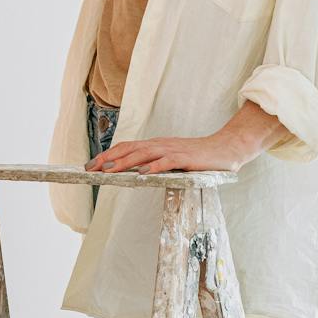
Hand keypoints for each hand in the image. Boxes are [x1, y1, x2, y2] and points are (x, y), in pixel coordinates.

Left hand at [85, 132, 242, 175]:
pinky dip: (153, 167)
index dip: (108, 154)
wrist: (225, 150)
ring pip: (144, 154)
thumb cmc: (198, 158)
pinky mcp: (186, 158)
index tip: (91, 164)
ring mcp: (173, 150)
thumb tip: (134, 172)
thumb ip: (155, 163)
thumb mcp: (172, 159)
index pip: (127, 147)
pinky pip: (167, 162)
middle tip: (91, 168)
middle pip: (130, 149)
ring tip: (109, 170)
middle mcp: (161, 144)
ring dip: (124, 162)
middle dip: (108, 158)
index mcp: (156, 145)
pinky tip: (142, 173)